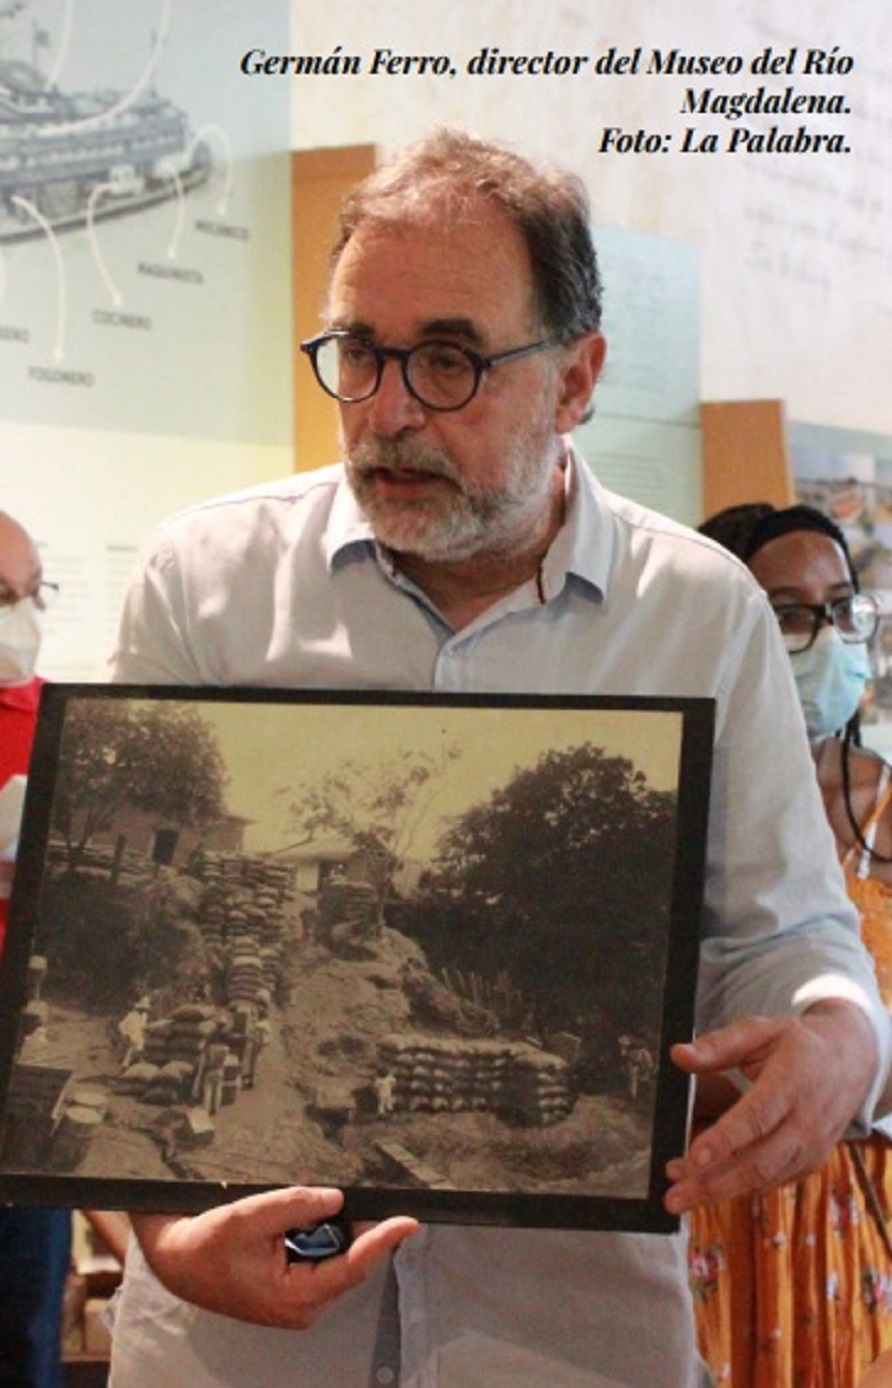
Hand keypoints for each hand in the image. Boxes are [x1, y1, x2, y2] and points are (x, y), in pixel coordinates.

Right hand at [132, 1186, 418, 1327]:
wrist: (176, 1260)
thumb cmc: (207, 1243)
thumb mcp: (251, 1217)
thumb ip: (297, 1206)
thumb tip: (336, 1199)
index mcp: (296, 1298)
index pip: (353, 1266)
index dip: (383, 1240)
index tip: (409, 1221)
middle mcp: (303, 1306)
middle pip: (347, 1260)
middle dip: (351, 1227)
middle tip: (338, 1196)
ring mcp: (297, 1301)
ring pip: (333, 1258)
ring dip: (327, 1231)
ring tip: (294, 1214)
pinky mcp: (290, 1290)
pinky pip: (317, 1260)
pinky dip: (315, 1236)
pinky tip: (294, 1222)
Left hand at [664, 1001, 877, 1214]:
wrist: (851, 1060)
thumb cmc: (797, 1044)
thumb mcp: (760, 1031)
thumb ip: (718, 1045)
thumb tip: (677, 1055)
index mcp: (793, 1081)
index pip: (757, 1116)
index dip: (725, 1140)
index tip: (693, 1157)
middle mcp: (806, 1120)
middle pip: (759, 1161)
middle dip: (714, 1182)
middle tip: (673, 1196)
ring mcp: (812, 1146)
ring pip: (764, 1178)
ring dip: (721, 1189)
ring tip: (679, 1194)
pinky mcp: (811, 1162)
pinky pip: (773, 1181)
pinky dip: (740, 1188)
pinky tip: (708, 1187)